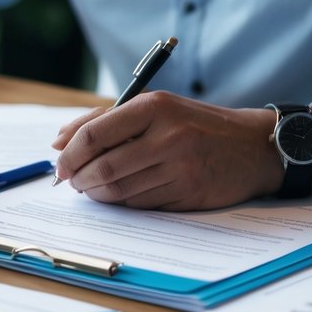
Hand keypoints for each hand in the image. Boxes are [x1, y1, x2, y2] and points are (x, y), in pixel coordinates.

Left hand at [50, 92, 284, 210]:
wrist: (252, 147)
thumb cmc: (195, 125)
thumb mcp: (156, 108)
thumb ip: (104, 119)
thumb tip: (59, 141)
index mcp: (154, 107)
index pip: (95, 134)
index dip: (70, 155)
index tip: (60, 164)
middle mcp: (168, 136)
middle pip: (104, 168)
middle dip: (80, 179)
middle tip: (73, 181)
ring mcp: (181, 167)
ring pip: (120, 191)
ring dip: (98, 194)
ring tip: (94, 188)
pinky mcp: (189, 193)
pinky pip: (142, 204)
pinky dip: (123, 203)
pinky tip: (121, 195)